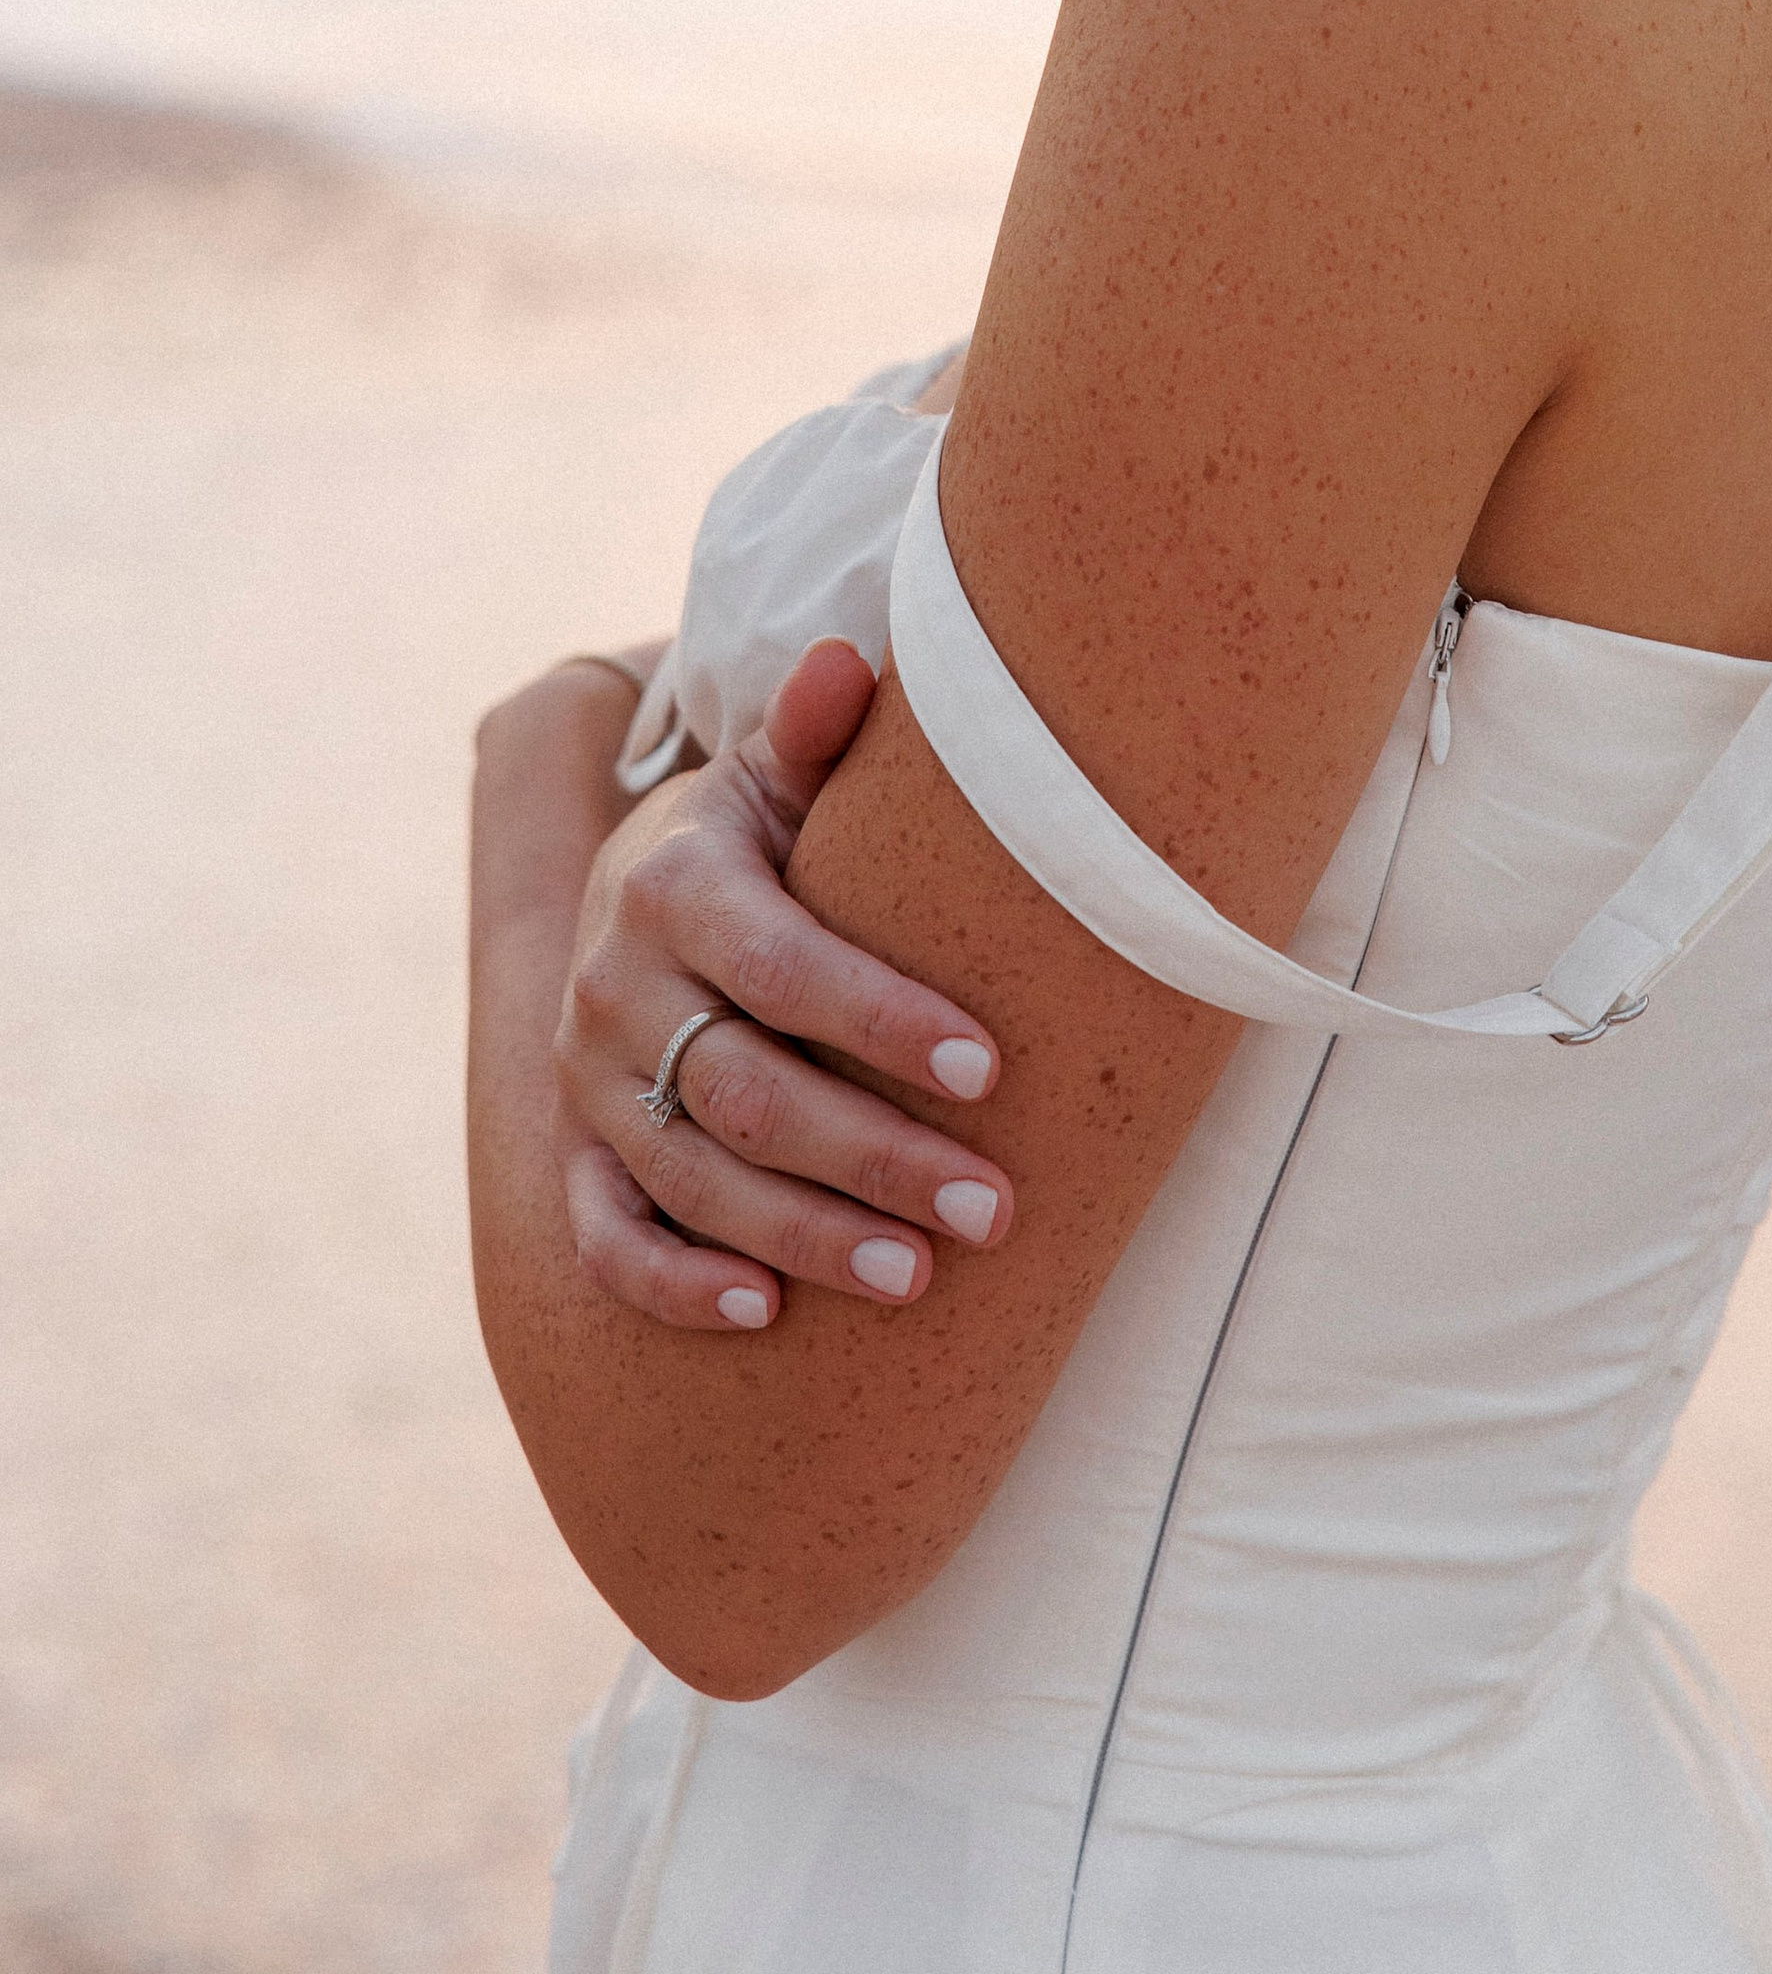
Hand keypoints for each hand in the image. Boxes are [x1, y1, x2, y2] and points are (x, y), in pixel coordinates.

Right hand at [553, 641, 1011, 1331]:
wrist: (640, 889)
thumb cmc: (761, 835)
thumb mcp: (781, 775)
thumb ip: (816, 732)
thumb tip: (846, 659)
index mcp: (672, 885)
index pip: (783, 967)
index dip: (882, 1023)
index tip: (991, 1070)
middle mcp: (614, 988)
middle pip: (748, 1094)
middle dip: (875, 1159)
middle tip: (991, 1210)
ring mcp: (588, 1083)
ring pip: (693, 1179)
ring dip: (806, 1237)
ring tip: (917, 1280)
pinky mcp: (578, 1154)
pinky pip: (609, 1237)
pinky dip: (676, 1283)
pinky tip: (764, 1314)